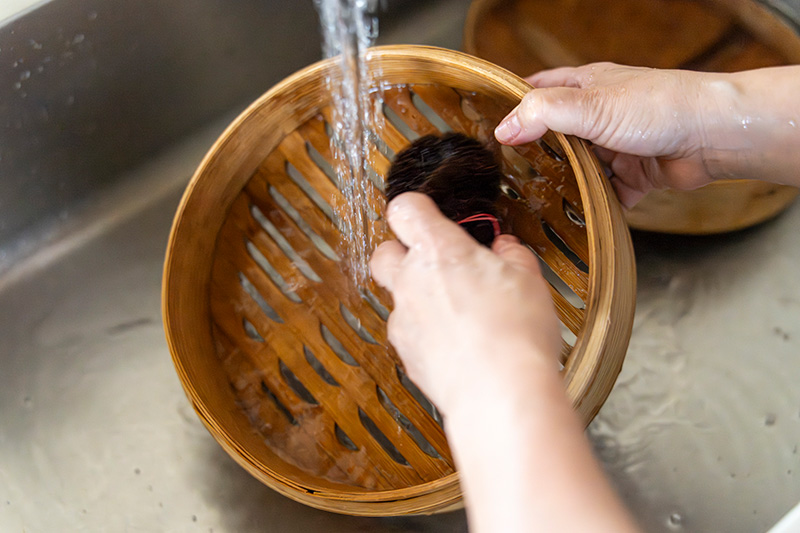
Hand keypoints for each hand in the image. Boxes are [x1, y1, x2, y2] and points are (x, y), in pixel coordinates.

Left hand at [369, 192, 560, 412]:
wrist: (499, 393)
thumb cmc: (515, 335)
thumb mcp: (529, 279)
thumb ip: (511, 256)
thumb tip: (505, 249)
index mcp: (440, 252)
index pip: (405, 209)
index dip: (414, 208)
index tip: (428, 214)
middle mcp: (412, 282)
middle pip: (383, 252)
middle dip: (401, 252)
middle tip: (432, 260)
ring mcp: (404, 319)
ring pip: (396, 296)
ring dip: (418, 297)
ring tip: (456, 309)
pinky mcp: (406, 353)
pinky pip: (408, 332)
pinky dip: (425, 332)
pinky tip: (456, 341)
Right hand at [494, 63, 799, 206]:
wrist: (714, 135)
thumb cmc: (661, 105)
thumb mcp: (591, 104)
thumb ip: (543, 114)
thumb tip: (504, 129)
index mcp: (585, 86)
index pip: (538, 92)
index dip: (513, 106)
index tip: (489, 127)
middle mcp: (599, 114)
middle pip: (555, 135)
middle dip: (535, 154)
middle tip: (507, 173)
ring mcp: (616, 146)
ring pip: (579, 168)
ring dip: (564, 183)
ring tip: (536, 200)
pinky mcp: (634, 175)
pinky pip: (606, 194)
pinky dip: (594, 205)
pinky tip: (578, 216)